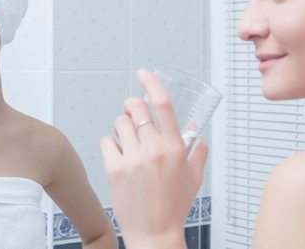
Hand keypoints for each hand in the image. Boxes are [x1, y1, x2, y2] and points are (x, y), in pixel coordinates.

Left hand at [100, 68, 207, 248]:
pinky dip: (110, 145)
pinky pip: (106, 141)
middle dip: (132, 106)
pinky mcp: (114, 168)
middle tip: (132, 113)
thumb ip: (197, 151)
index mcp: (176, 148)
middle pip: (136, 108)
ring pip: (119, 123)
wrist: (155, 233)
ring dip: (122, 127)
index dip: (151, 83)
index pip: (163, 104)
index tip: (143, 73)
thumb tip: (196, 132)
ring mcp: (133, 158)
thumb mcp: (194, 178)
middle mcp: (154, 149)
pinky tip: (118, 156)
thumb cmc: (174, 208)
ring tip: (127, 142)